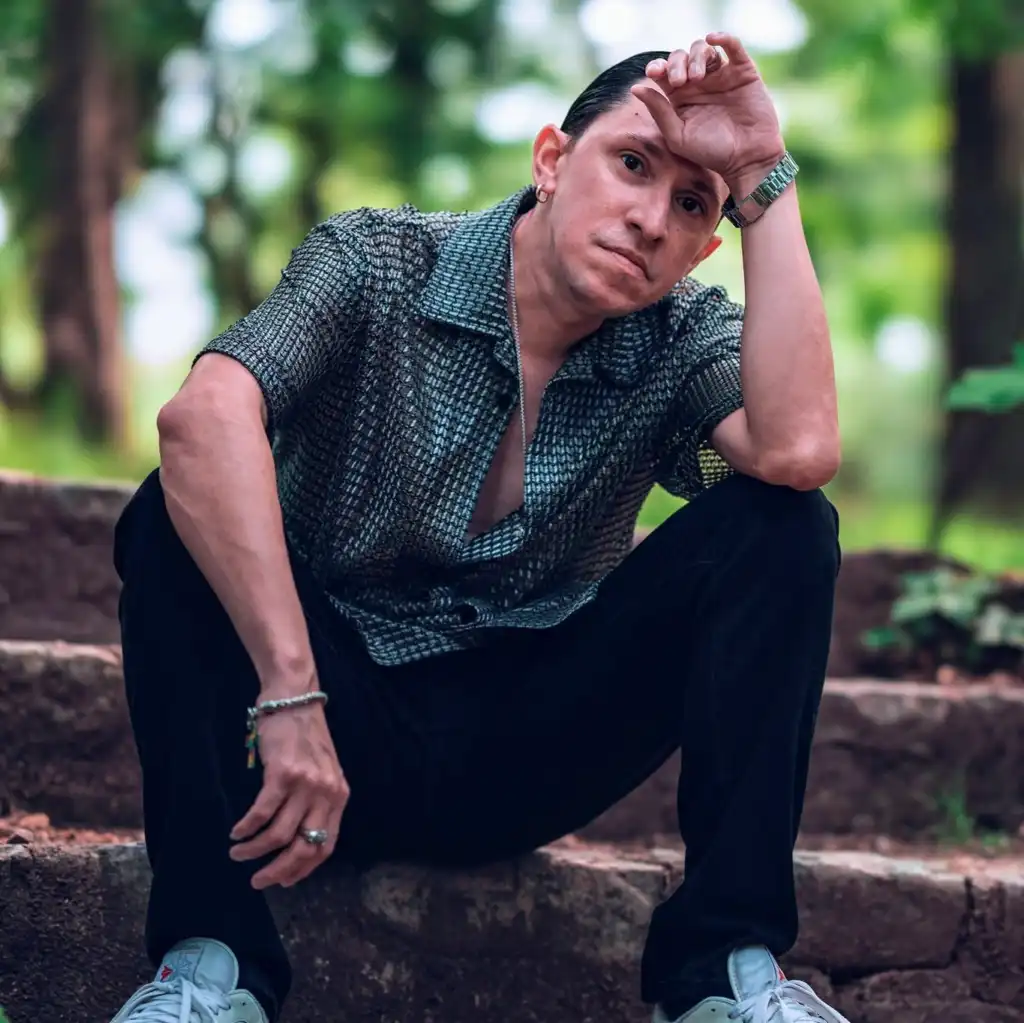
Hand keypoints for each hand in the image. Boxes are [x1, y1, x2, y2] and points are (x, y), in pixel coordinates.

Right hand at [229, 696, 348, 888]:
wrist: (295, 699)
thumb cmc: (304, 736)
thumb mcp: (322, 771)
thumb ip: (316, 801)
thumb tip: (297, 838)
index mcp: (338, 796)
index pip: (325, 845)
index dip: (304, 869)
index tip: (285, 882)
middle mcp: (326, 793)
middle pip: (303, 847)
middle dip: (278, 871)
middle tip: (258, 881)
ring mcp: (305, 784)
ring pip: (279, 835)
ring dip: (254, 851)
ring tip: (238, 853)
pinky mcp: (283, 774)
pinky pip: (261, 813)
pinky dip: (246, 829)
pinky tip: (237, 832)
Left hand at [630, 34, 784, 192]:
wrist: (746, 158)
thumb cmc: (710, 153)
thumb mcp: (677, 136)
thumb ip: (658, 112)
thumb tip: (636, 89)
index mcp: (680, 97)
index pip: (664, 72)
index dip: (657, 67)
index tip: (655, 73)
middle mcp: (698, 83)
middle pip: (681, 56)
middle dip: (677, 63)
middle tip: (680, 82)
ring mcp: (721, 75)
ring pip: (703, 49)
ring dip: (696, 56)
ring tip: (698, 76)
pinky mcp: (742, 72)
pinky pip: (733, 47)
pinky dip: (723, 38)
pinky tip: (713, 39)